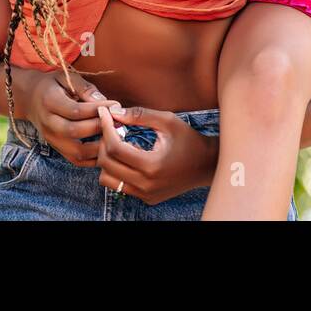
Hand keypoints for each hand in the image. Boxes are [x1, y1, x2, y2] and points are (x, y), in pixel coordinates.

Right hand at [21, 67, 123, 165]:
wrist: (30, 98)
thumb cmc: (53, 85)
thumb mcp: (66, 77)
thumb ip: (84, 88)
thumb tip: (103, 101)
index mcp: (49, 101)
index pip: (76, 110)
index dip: (98, 109)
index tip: (116, 105)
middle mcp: (48, 123)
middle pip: (76, 131)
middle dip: (100, 127)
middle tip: (118, 121)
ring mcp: (51, 139)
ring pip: (77, 152)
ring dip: (99, 147)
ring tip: (114, 135)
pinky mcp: (57, 149)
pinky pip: (76, 160)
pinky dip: (93, 158)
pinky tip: (106, 146)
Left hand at [92, 104, 219, 204]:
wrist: (207, 165)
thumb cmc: (189, 140)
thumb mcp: (167, 121)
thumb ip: (140, 115)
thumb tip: (114, 112)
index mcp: (152, 165)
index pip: (115, 148)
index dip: (106, 128)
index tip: (104, 113)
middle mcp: (146, 184)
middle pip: (106, 164)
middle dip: (103, 142)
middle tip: (111, 127)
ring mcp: (146, 194)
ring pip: (107, 179)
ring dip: (107, 159)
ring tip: (118, 143)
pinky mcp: (147, 198)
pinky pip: (119, 186)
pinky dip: (116, 170)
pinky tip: (127, 155)